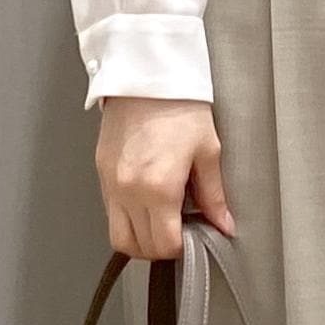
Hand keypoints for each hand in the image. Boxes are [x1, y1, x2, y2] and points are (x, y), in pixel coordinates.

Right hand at [94, 97, 236, 260]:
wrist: (147, 76)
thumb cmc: (180, 106)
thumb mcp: (207, 151)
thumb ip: (213, 195)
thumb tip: (223, 223)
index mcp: (158, 188)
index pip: (165, 244)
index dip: (182, 249)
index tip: (193, 239)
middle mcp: (128, 191)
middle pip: (139, 247)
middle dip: (162, 248)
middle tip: (180, 233)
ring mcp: (110, 184)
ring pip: (118, 236)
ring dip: (140, 239)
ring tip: (162, 222)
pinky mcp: (101, 173)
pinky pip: (110, 212)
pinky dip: (127, 218)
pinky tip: (147, 203)